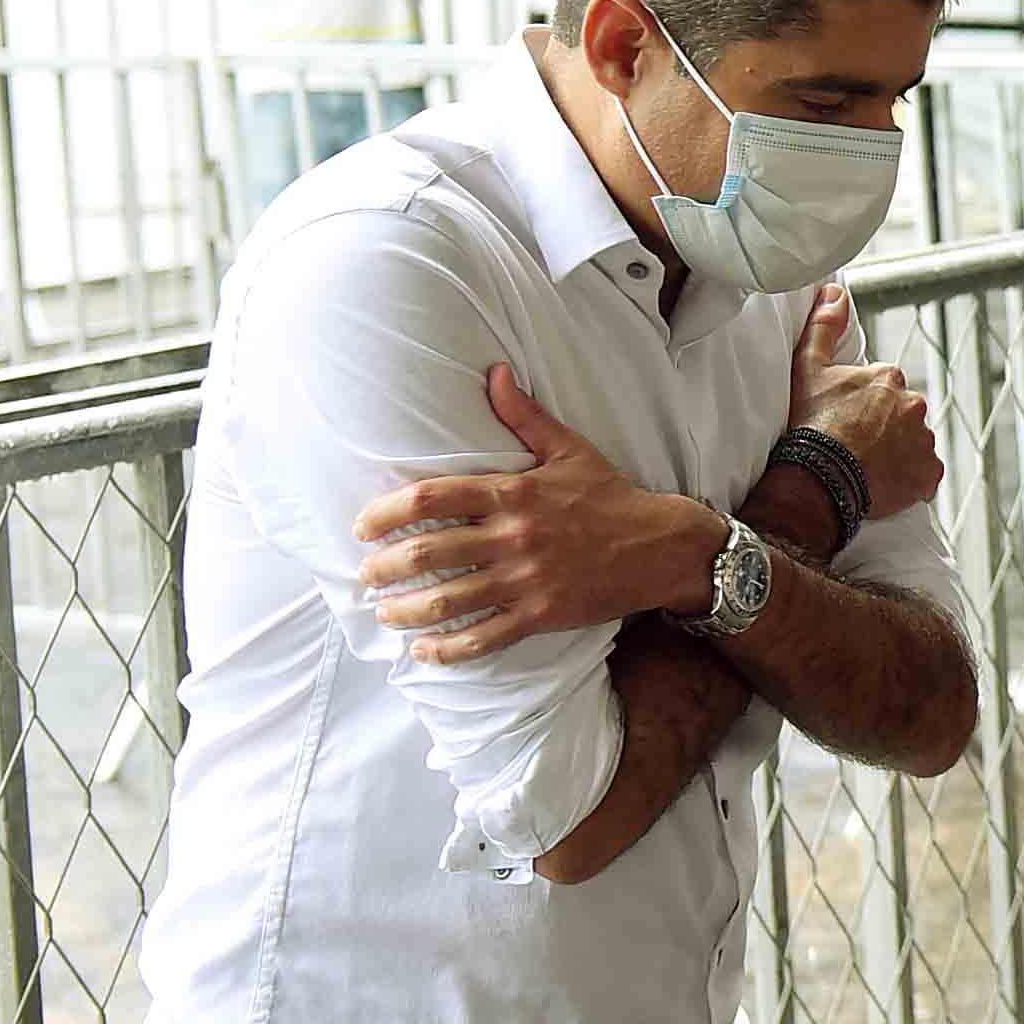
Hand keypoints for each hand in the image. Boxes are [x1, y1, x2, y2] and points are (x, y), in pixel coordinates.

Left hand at [356, 365, 724, 660]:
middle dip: (385, 568)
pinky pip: (484, 637)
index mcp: (514, 492)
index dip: (387, 512)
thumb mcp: (569, 449)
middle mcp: (514, 536)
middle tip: (366, 575)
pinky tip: (423, 651)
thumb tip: (494, 372)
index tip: (363, 526)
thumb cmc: (610, 495)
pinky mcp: (541, 614)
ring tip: (385, 613)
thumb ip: (524, 415)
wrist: (660, 546)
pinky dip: (447, 649)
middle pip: (428, 553)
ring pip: (448, 600)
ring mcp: (527, 579)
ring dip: (405, 610)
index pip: (433, 498)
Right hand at [786, 281, 942, 522]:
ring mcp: (924, 441)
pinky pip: (924, 476)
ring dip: (897, 454)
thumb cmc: (810, 423)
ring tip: (866, 468)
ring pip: (914, 445)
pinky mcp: (929, 474)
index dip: (861, 406)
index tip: (843, 420)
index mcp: (890, 377)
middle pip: (901, 416)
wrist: (819, 478)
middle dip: (884, 428)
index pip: (882, 389)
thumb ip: (823, 326)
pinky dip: (911, 481)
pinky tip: (885, 485)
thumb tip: (835, 290)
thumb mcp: (807, 368)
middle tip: (854, 447)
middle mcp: (915, 404)